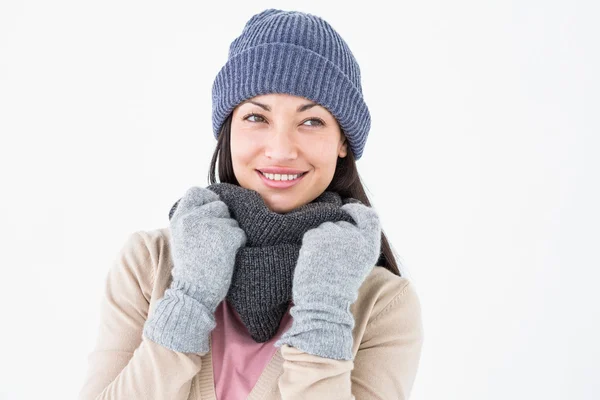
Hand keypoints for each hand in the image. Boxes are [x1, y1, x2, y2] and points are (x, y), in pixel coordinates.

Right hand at [168, 186, 246, 311]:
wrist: (193, 294)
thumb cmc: (190, 269)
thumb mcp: (182, 238)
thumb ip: (192, 219)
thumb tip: (214, 203)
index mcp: (180, 218)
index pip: (196, 192)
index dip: (208, 200)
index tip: (211, 214)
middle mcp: (192, 218)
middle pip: (220, 205)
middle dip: (223, 220)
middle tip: (214, 242)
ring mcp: (209, 226)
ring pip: (232, 221)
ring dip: (231, 234)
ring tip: (218, 252)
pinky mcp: (226, 237)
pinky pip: (241, 233)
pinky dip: (238, 245)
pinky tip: (227, 258)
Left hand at [275, 202, 381, 359]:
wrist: (323, 303)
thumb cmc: (341, 287)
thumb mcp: (360, 263)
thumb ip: (358, 241)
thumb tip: (346, 218)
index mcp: (370, 245)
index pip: (369, 216)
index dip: (357, 210)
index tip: (348, 210)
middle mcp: (355, 236)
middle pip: (343, 222)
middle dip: (336, 234)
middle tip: (331, 256)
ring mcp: (334, 235)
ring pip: (326, 227)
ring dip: (322, 240)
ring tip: (323, 262)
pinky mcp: (315, 236)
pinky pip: (312, 233)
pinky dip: (311, 245)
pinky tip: (314, 261)